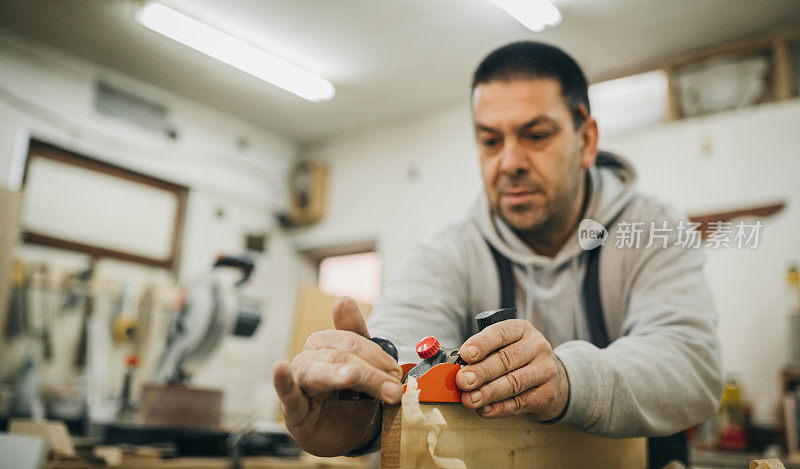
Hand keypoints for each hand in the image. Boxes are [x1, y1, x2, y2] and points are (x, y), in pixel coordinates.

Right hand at [273, 297, 402, 455]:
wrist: (348, 434)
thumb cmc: (351, 396)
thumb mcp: (363, 366)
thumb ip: (357, 335)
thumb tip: (343, 300)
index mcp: (325, 346)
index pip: (351, 341)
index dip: (376, 356)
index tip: (396, 373)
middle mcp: (309, 360)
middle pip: (340, 356)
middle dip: (369, 373)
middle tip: (393, 390)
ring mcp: (299, 384)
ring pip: (319, 373)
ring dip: (338, 375)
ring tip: (352, 376)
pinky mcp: (293, 412)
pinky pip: (288, 395)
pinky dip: (283, 382)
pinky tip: (280, 368)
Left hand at [455, 319, 568, 419]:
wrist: (554, 379)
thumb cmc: (519, 360)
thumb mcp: (505, 347)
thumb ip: (484, 355)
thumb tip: (459, 370)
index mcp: (522, 329)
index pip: (500, 333)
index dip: (481, 344)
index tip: (465, 355)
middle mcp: (537, 346)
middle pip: (506, 359)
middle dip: (481, 372)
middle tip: (462, 381)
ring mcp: (545, 370)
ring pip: (513, 383)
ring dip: (488, 393)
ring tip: (469, 399)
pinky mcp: (547, 394)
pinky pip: (520, 403)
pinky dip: (499, 408)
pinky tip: (485, 410)